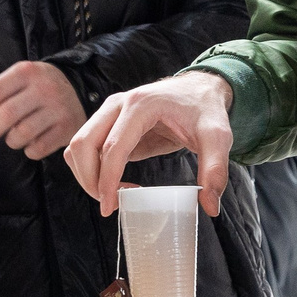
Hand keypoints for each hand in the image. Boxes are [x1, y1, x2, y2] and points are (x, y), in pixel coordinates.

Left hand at [0, 60, 85, 158]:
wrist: (80, 89)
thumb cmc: (37, 88)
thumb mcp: (19, 79)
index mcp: (25, 72)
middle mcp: (43, 88)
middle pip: (4, 116)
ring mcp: (58, 109)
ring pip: (20, 135)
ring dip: (11, 141)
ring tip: (15, 135)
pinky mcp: (68, 128)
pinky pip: (37, 149)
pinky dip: (30, 150)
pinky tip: (34, 140)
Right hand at [63, 71, 235, 218]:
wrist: (198, 90)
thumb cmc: (206, 110)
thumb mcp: (218, 137)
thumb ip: (215, 169)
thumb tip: (210, 207)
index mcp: (141, 105)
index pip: (112, 147)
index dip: (107, 180)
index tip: (109, 207)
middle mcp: (118, 104)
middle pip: (83, 144)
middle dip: (89, 179)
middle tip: (110, 205)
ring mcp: (110, 112)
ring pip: (78, 146)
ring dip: (87, 175)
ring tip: (113, 195)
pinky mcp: (109, 123)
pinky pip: (87, 147)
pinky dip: (92, 168)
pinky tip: (117, 183)